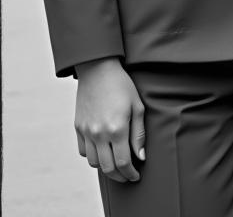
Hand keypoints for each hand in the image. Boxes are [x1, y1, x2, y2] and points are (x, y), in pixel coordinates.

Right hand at [74, 57, 145, 182]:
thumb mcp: (137, 107)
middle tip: (128, 176)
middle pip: (107, 167)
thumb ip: (139, 134)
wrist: (98, 70)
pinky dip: (93, 156)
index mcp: (116, 129)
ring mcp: (86, 132)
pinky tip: (102, 152)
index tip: (136, 176)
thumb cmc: (122, 86)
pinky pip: (83, 151)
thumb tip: (140, 157)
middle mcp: (99, 134)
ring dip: (105, 168)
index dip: (130, 173)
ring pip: (94, 162)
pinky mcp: (78, 128)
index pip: (123, 162)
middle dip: (119, 176)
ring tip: (116, 165)